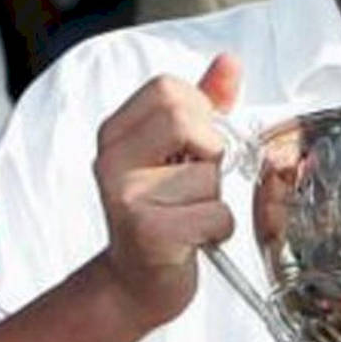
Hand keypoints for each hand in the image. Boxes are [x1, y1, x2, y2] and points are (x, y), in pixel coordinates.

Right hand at [90, 54, 241, 332]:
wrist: (137, 280)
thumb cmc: (165, 209)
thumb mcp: (181, 149)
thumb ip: (205, 102)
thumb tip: (229, 61)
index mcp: (117, 131)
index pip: (171, 89)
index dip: (201, 115)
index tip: (192, 146)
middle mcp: (111, 159)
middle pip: (189, 121)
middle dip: (210, 154)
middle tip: (193, 180)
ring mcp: (126, 196)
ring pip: (209, 175)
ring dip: (215, 198)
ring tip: (188, 213)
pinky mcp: (148, 232)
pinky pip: (216, 215)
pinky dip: (218, 229)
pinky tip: (193, 238)